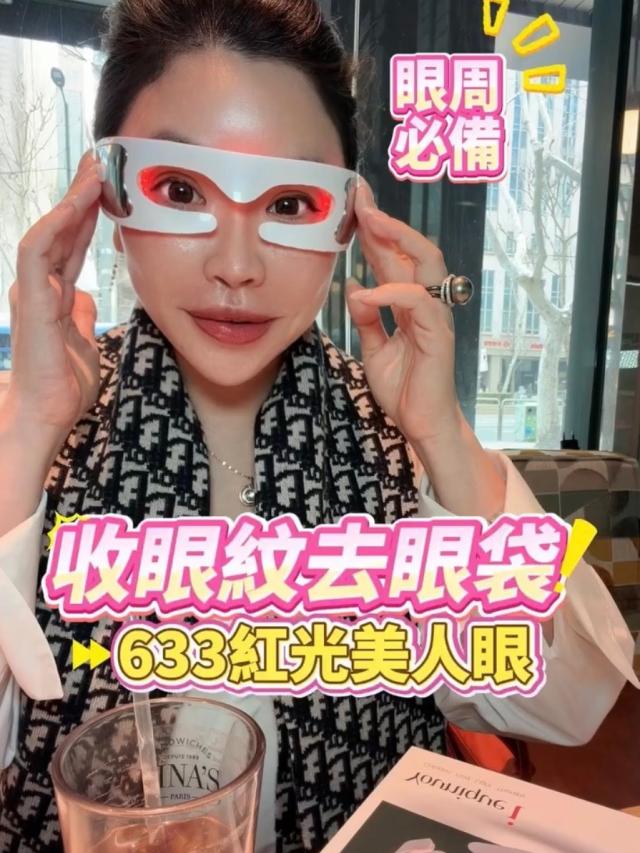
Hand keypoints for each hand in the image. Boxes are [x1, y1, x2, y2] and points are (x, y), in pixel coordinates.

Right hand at [4, 150, 104, 442]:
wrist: (47, 413)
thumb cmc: (63, 384)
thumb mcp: (82, 342)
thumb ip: (80, 316)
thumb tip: (83, 296)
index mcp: (54, 294)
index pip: (72, 244)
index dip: (89, 215)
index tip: (108, 188)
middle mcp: (40, 285)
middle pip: (62, 230)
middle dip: (82, 194)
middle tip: (102, 160)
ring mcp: (32, 289)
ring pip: (50, 230)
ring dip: (72, 199)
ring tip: (95, 169)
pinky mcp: (30, 297)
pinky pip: (39, 250)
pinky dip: (58, 223)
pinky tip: (78, 202)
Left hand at [346, 181, 461, 445]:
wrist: (422, 424)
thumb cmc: (404, 388)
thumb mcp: (374, 349)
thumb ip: (367, 318)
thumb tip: (355, 285)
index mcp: (408, 303)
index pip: (393, 257)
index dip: (374, 230)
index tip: (353, 204)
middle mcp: (425, 303)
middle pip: (412, 249)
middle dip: (386, 219)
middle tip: (361, 196)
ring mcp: (434, 316)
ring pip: (425, 263)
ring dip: (397, 239)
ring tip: (370, 221)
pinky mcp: (437, 335)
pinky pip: (415, 303)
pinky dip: (389, 293)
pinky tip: (365, 292)